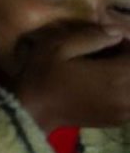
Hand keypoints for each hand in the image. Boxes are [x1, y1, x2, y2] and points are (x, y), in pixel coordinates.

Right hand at [12, 22, 129, 130]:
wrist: (33, 110)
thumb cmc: (43, 75)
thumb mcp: (59, 46)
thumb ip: (91, 37)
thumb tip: (116, 32)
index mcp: (114, 77)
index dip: (127, 44)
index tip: (111, 38)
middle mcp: (126, 96)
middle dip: (125, 59)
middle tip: (107, 50)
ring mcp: (124, 111)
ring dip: (124, 73)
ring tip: (105, 66)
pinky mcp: (119, 120)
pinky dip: (124, 88)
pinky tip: (105, 82)